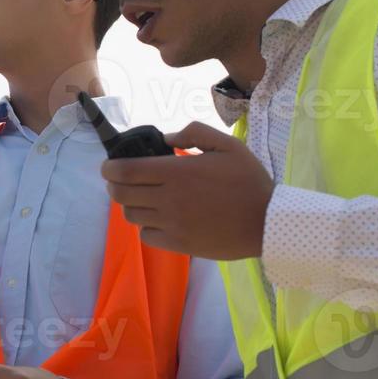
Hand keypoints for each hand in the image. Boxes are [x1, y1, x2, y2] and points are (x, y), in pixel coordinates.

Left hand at [101, 121, 273, 259]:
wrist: (268, 222)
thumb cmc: (249, 180)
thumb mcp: (227, 145)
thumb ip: (194, 133)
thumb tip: (165, 138)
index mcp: (178, 172)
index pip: (126, 171)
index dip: (110, 168)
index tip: (109, 166)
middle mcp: (169, 199)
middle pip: (121, 194)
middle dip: (114, 185)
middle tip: (122, 181)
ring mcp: (172, 224)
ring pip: (131, 215)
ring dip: (131, 204)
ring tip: (142, 198)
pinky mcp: (178, 244)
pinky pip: (146, 236)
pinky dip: (146, 226)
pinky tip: (158, 218)